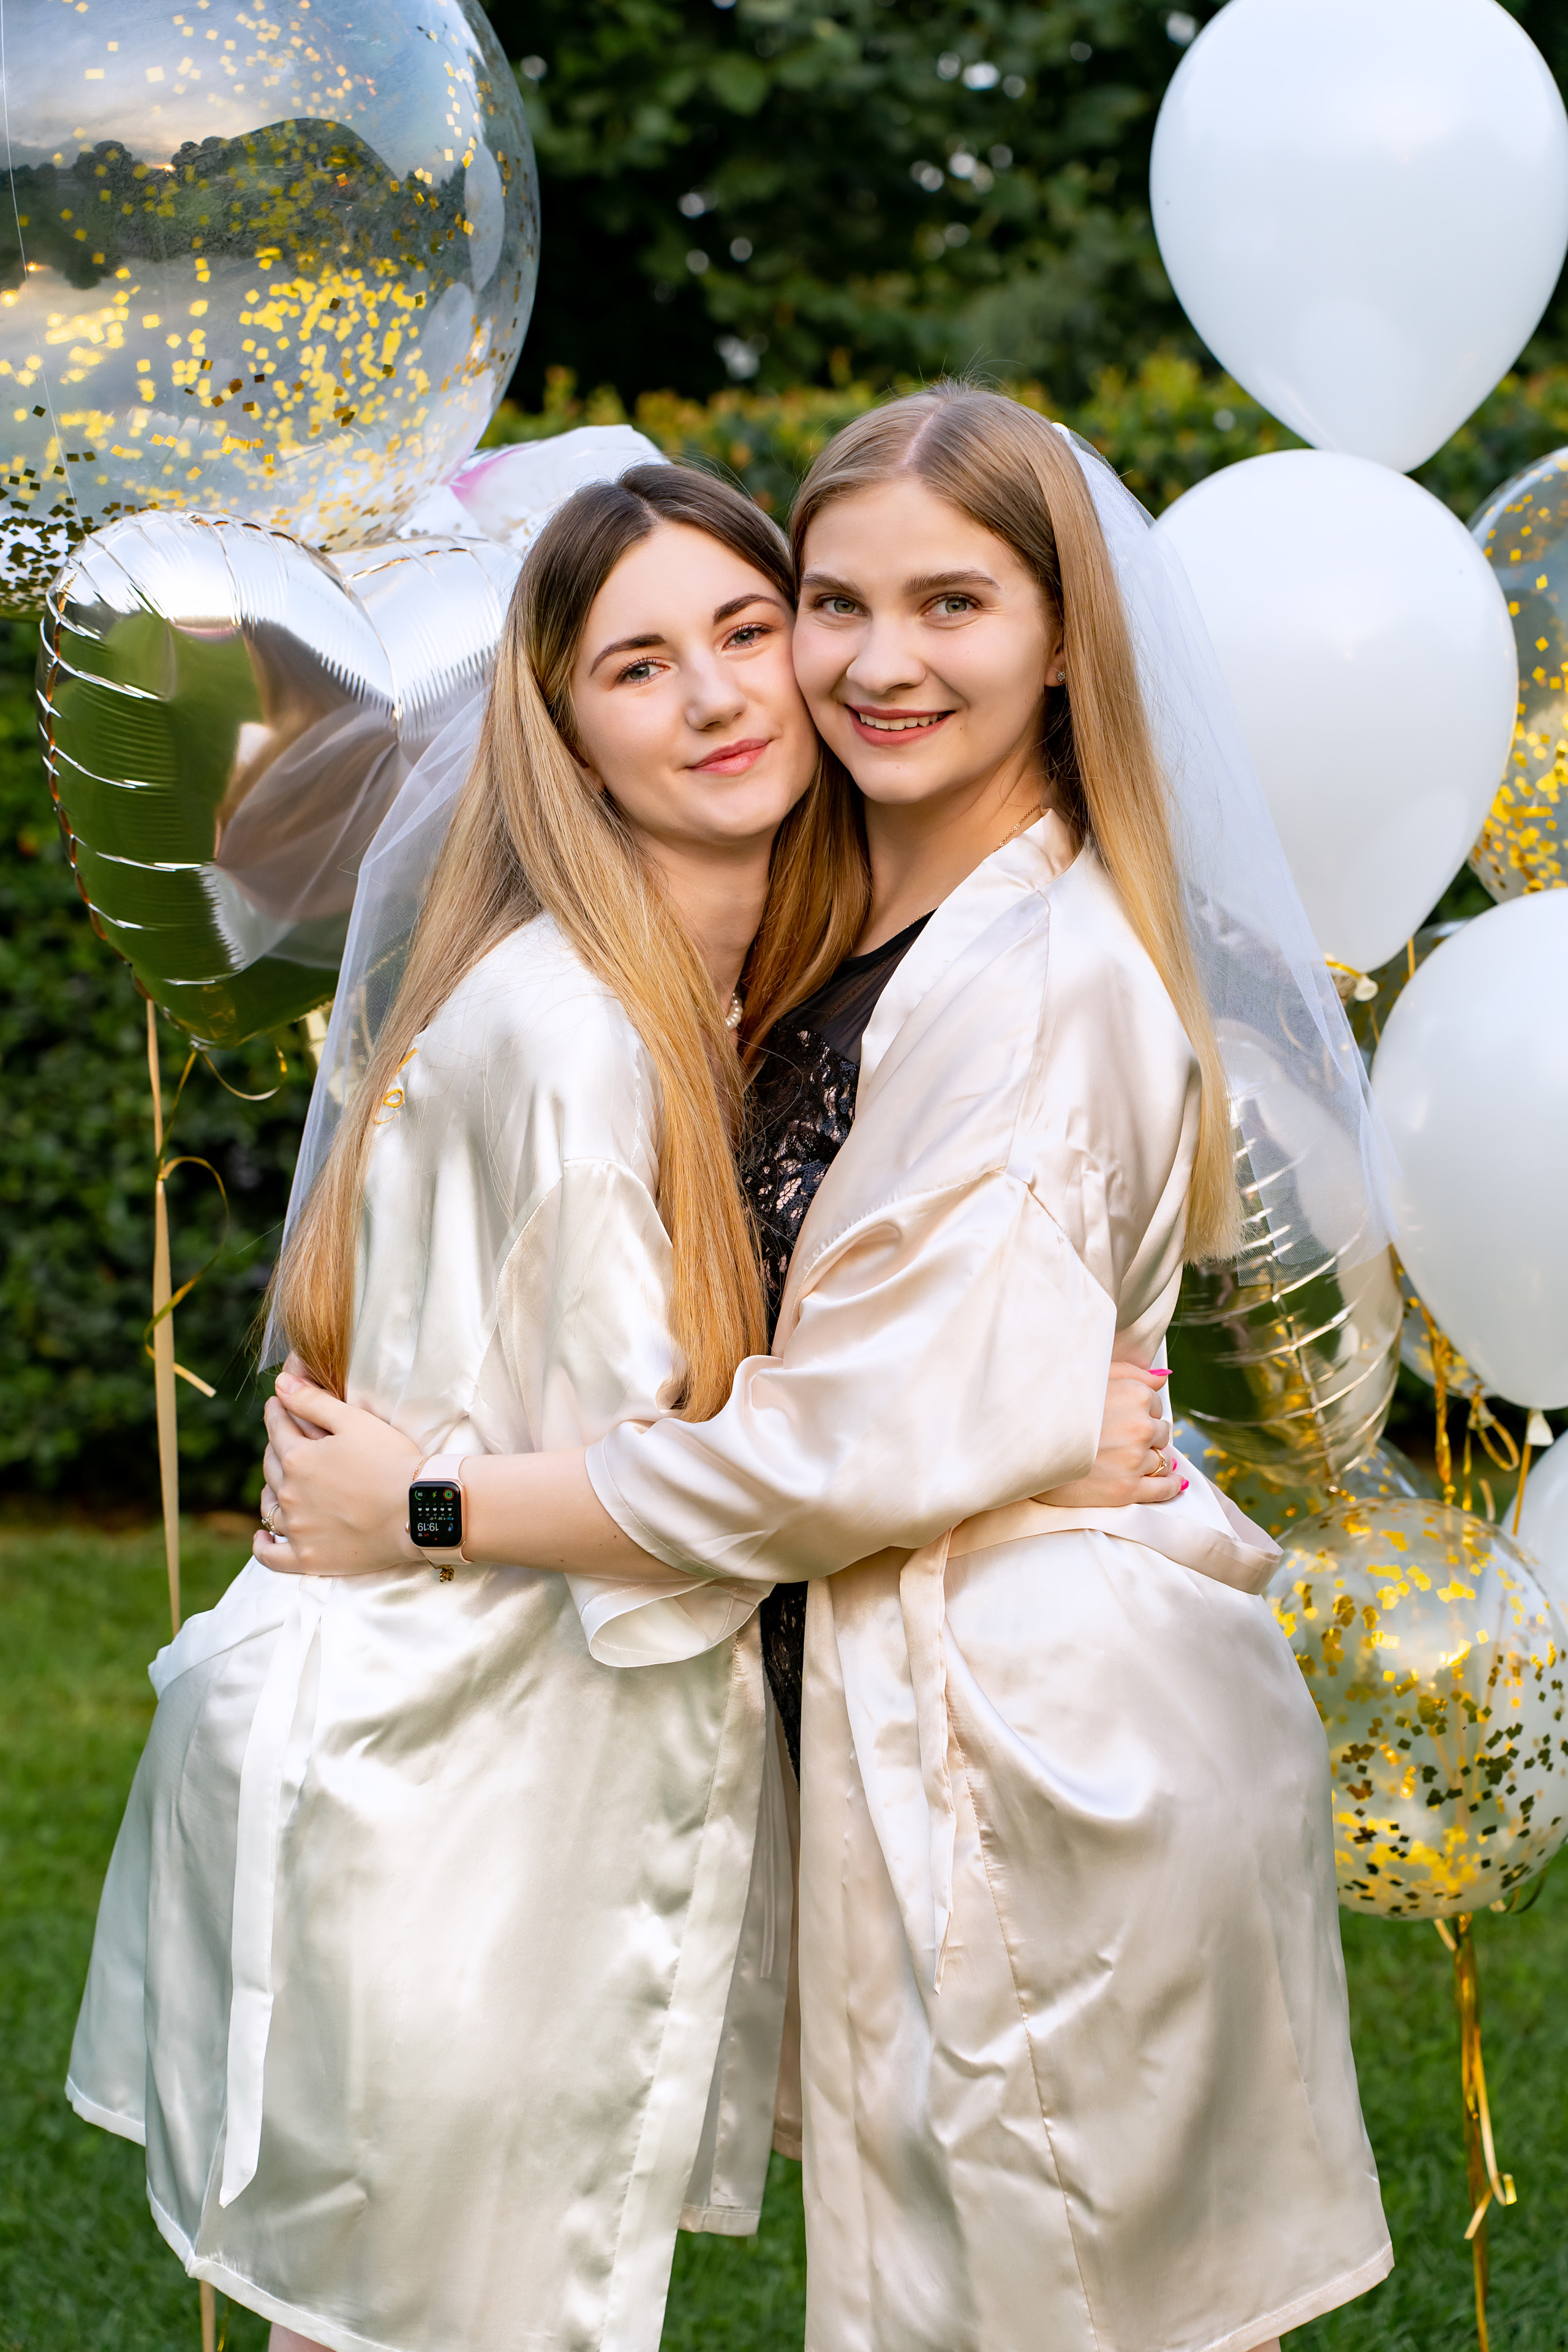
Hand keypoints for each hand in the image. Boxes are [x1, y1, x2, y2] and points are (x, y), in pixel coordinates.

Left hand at [253, 1370, 423, 1577]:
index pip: (277, 1428)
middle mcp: (290, 1494)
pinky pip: (272, 1556)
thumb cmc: (391, 1461)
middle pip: (271, 1466)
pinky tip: (262, 1536)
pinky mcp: (308, 1558)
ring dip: (270, 1489)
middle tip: (285, 1438)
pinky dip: (263, 1545)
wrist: (418, 1510)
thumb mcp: (354, 1420)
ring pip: (269, 1505)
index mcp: (298, 1458)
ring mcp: (297, 1529)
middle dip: (275, 1446)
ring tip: (278, 1481)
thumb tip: (279, 1383)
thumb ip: (312, 1401)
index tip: (277, 1403)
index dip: (276, 1412)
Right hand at [1035, 1361, 1184, 1508]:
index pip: (1155, 1405)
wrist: (1025, 1449)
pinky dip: (1170, 1486)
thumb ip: (1131, 1373)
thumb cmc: (1055, 1408)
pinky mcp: (1128, 1490)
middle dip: (1147, 1436)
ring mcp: (1135, 1460)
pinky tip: (1172, 1483)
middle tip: (1121, 1440)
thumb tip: (1162, 1377)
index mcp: (1135, 1395)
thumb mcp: (1091, 1377)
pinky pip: (1163, 1489)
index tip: (1123, 1418)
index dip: (1140, 1412)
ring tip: (1134, 1461)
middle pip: (1161, 1433)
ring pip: (1164, 1460)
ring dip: (1154, 1460)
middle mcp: (1141, 1426)